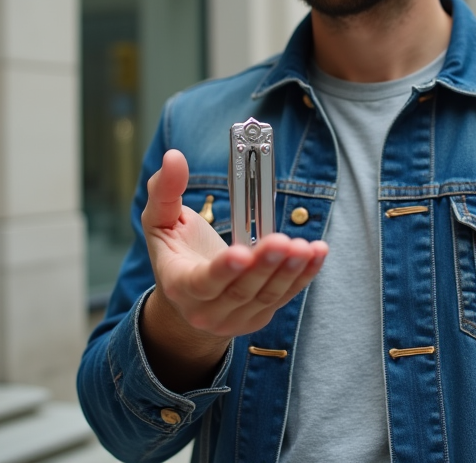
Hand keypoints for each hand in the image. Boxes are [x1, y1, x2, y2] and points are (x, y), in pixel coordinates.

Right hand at [139, 149, 327, 388]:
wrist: (188, 299)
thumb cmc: (175, 254)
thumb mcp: (159, 222)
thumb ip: (165, 191)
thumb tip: (174, 157)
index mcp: (180, 286)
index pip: (202, 282)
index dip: (222, 270)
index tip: (241, 253)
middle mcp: (207, 309)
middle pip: (241, 290)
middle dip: (264, 265)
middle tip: (282, 241)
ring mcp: (236, 317)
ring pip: (266, 295)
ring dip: (288, 271)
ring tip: (305, 247)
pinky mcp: (260, 315)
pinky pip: (285, 296)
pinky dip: (304, 275)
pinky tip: (316, 253)